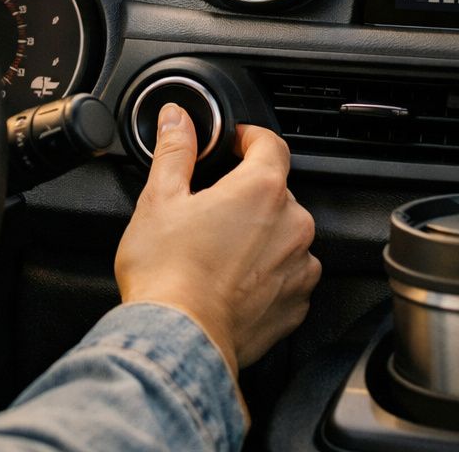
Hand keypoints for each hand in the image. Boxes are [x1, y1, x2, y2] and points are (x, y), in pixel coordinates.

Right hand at [114, 108, 319, 377]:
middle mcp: (292, 225)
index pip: (271, 145)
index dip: (249, 138)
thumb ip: (175, 150)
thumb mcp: (159, 198)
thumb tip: (177, 118)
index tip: (234, 143)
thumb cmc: (166, 272)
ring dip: (258, 235)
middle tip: (207, 210)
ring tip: (216, 251)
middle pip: (276, 193)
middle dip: (245, 195)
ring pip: (283, 235)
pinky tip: (229, 280)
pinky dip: (264, 273)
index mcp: (261, 190)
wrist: (179, 339)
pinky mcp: (296, 304)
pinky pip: (286, 276)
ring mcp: (299, 268)